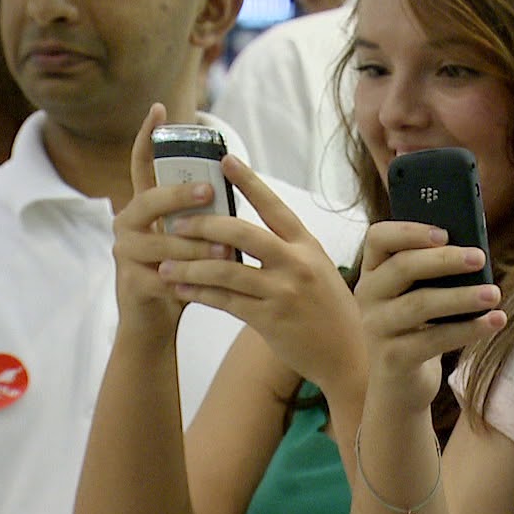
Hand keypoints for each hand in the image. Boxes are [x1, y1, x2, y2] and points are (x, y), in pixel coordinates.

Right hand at [111, 104, 231, 335]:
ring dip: (196, 247)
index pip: (142, 165)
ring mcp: (125, 253)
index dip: (147, 137)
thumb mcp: (192, 233)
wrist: (156, 320)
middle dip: (179, 195)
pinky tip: (211, 283)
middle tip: (209, 190)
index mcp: (145, 206)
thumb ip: (202, 209)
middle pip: (148, 200)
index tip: (160, 108)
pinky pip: (164, 276)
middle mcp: (128, 224)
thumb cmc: (183, 270)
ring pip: (161, 243)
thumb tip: (236, 175)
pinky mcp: (131, 283)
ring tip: (226, 253)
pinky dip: (191, 279)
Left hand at [153, 153, 364, 393]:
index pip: (274, 206)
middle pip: (242, 232)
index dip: (249, 182)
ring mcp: (283, 292)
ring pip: (226, 270)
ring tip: (166, 263)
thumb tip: (247, 233)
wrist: (347, 353)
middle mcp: (297, 263)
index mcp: (308, 245)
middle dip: (204, 225)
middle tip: (177, 223)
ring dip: (191, 265)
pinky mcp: (269, 320)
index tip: (225, 160)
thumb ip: (289, 250)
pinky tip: (181, 288)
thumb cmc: (330, 309)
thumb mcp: (319, 269)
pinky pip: (225, 301)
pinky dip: (199, 293)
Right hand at [355, 220, 505, 415]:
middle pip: (403, 267)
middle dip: (445, 260)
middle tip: (480, 257)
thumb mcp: (420, 295)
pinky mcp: (392, 359)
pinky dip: (468, 329)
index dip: (409, 231)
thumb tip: (475, 250)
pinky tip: (494, 321)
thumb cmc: (418, 329)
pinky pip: (434, 339)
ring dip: (462, 297)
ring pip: (420, 304)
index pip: (378, 238)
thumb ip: (436, 272)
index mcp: (374, 271)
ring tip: (494, 294)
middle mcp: (368, 295)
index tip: (445, 232)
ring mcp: (377, 328)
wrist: (400, 388)